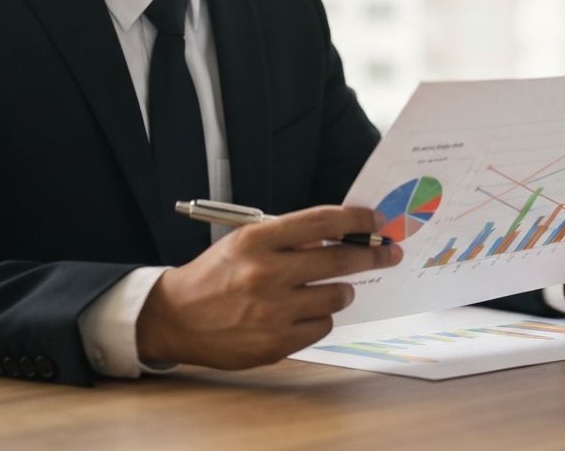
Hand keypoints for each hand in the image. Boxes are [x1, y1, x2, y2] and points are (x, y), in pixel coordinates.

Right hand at [135, 205, 402, 368]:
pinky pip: (323, 327)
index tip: (377, 220)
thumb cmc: (216, 275)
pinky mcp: (275, 344)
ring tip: (326, 288)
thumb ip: (290, 238)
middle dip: (372, 254)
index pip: (322, 222)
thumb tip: (342, 236)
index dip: (357, 219)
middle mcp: (266, 274)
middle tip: (389, 252)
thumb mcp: (245, 242)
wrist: (175, 319)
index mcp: (257, 241)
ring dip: (340, 290)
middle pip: (339, 261)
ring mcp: (272, 312)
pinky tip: (301, 313)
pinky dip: (320, 318)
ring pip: (336, 297)